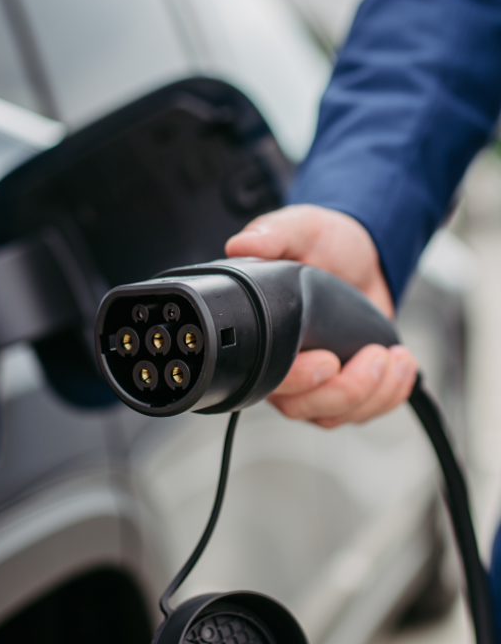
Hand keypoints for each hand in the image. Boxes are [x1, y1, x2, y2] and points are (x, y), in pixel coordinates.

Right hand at [224, 205, 415, 426]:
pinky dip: (388, 398)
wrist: (360, 253)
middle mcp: (282, 365)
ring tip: (393, 358)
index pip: (266, 380)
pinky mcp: (346, 385)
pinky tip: (401, 367)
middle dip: (345, 391)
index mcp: (262, 334)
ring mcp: (315, 381)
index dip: (298, 380)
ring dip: (372, 395)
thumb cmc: (322, 243)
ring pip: (333, 415)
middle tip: (373, 357)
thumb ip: (270, 234)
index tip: (328, 361)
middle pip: (301, 407)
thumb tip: (241, 244)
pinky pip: (361, 413)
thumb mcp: (299, 228)